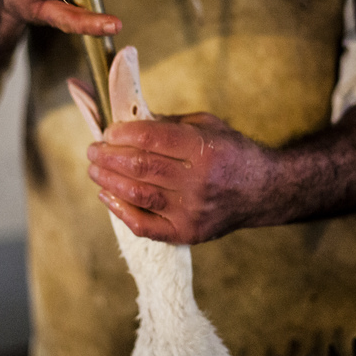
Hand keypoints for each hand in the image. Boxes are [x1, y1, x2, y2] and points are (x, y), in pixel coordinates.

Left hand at [86, 113, 273, 243]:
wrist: (262, 191)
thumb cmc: (231, 152)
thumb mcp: (207, 126)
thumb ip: (168, 124)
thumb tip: (125, 122)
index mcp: (204, 148)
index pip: (150, 138)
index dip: (122, 133)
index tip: (108, 131)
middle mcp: (198, 181)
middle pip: (139, 166)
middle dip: (108, 156)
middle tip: (93, 150)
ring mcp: (192, 211)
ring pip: (137, 194)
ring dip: (108, 180)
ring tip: (94, 170)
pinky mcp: (187, 233)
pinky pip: (144, 226)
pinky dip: (120, 211)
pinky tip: (106, 196)